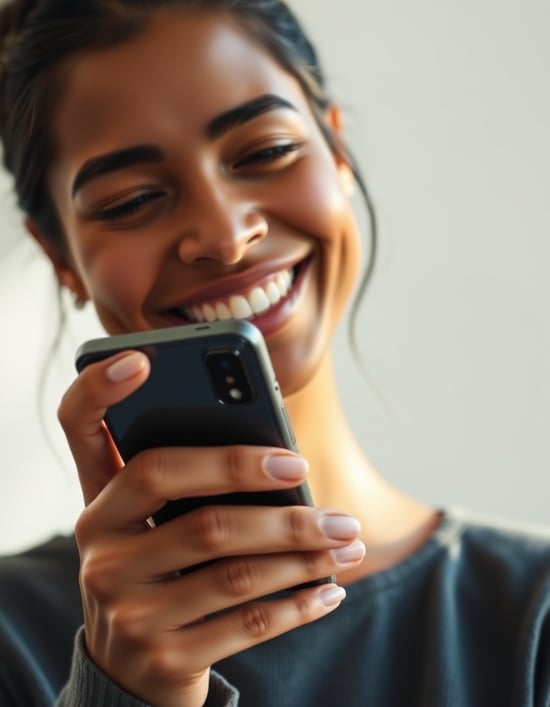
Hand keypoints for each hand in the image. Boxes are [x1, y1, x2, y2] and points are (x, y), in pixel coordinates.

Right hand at [59, 351, 364, 706]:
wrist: (133, 675)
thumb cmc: (160, 574)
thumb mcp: (157, 527)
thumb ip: (195, 487)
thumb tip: (286, 460)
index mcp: (100, 502)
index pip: (79, 431)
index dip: (100, 390)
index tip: (141, 358)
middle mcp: (101, 550)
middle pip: (198, 511)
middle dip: (275, 501)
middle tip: (329, 497)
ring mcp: (127, 609)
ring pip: (234, 570)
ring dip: (304, 553)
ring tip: (346, 540)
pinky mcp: (163, 657)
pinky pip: (248, 624)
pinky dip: (299, 602)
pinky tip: (329, 588)